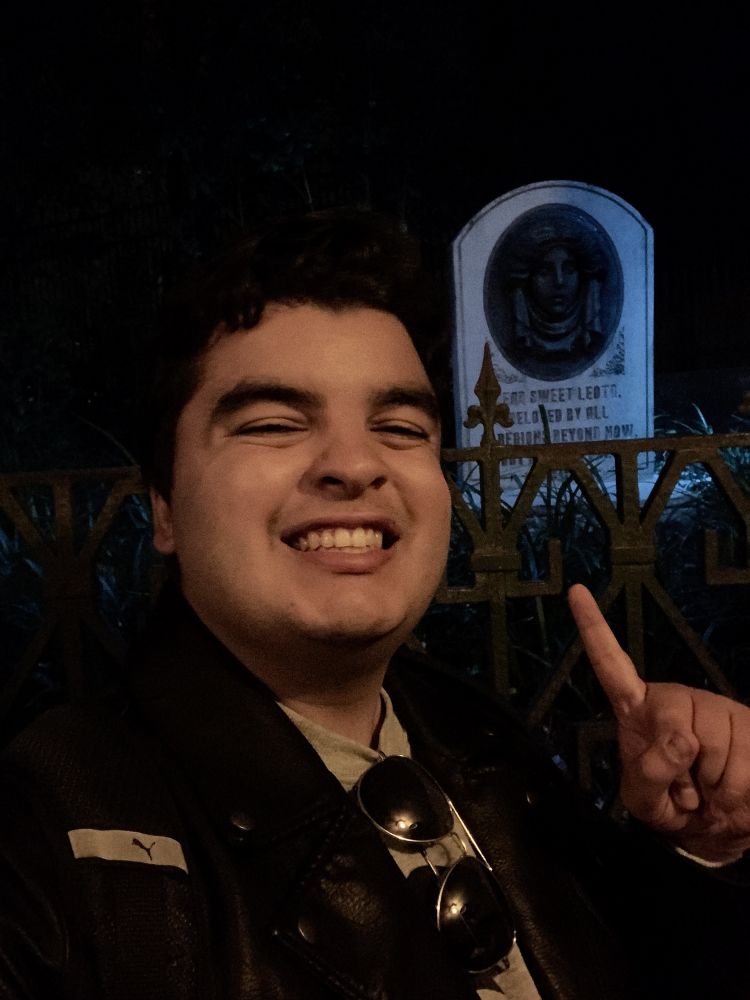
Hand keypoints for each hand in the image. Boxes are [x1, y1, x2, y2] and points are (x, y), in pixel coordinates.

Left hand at [568, 583, 749, 863]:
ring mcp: (715, 707)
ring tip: (708, 787)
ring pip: (715, 750)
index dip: (593, 627)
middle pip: (675, 730)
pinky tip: (730, 790)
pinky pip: (745, 763)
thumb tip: (683, 740)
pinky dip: (737, 792)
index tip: (575, 590)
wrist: (721, 822)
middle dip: (680, 770)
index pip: (611, 664)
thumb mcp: (644, 801)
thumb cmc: (671, 804)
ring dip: (713, 785)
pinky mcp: (747, 722)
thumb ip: (647, 774)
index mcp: (637, 708)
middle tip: (684, 788)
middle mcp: (676, 698)